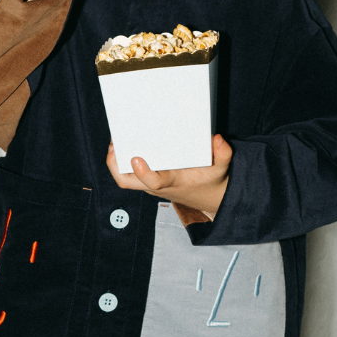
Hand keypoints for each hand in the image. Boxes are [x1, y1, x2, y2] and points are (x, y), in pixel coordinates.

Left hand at [106, 134, 232, 215]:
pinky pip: (129, 173)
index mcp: (173, 181)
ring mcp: (150, 184)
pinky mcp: (148, 180)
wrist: (207, 196)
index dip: (143, 173)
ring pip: (124, 178)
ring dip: (115, 162)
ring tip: (115, 140)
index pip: (154, 182)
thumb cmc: (210, 180)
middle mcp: (157, 184)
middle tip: (114, 146)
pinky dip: (122, 161)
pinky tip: (123, 143)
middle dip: (115, 166)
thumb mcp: (221, 168)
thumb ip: (223, 154)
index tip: (136, 158)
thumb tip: (217, 139)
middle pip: (127, 182)